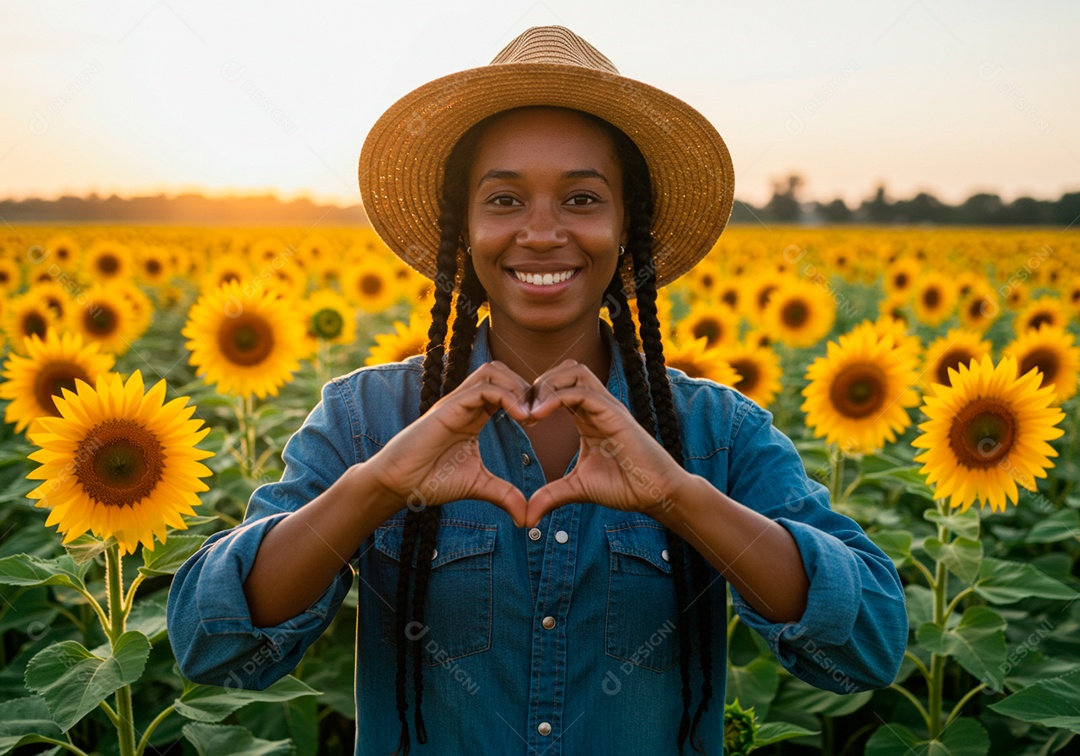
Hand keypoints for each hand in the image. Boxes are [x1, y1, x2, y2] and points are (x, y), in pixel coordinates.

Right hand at [363, 361, 536, 526]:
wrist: (398, 484)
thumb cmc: (430, 480)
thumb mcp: (478, 486)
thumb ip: (504, 494)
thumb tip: (526, 517)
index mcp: (474, 414)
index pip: (505, 387)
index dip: (527, 397)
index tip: (540, 421)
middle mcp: (466, 403)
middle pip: (501, 371)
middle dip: (526, 386)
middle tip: (540, 413)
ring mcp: (456, 402)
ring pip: (493, 371)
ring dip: (518, 387)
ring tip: (531, 415)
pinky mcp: (449, 408)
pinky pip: (483, 388)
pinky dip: (507, 396)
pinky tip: (521, 417)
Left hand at [524, 359, 691, 527]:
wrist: (656, 494)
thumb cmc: (625, 487)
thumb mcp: (578, 489)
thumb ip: (551, 495)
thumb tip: (527, 517)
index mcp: (589, 416)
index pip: (560, 386)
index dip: (536, 396)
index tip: (518, 418)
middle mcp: (598, 405)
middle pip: (566, 369)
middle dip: (539, 383)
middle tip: (521, 410)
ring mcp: (608, 406)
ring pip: (574, 371)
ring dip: (547, 384)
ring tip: (530, 411)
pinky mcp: (615, 414)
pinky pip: (583, 392)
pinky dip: (557, 397)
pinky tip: (539, 416)